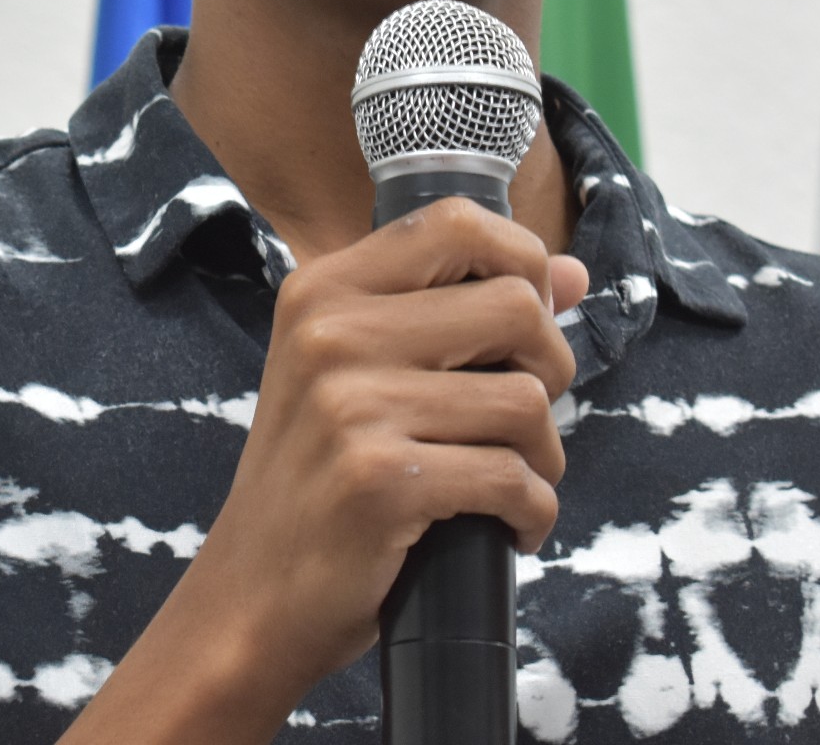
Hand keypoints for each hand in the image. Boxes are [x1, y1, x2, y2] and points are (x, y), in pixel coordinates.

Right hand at [62, 198, 591, 744]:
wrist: (251, 596)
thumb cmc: (317, 481)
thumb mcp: (359, 374)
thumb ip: (457, 312)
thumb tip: (569, 273)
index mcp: (321, 290)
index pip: (457, 222)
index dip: (521, 261)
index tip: (525, 322)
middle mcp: (330, 332)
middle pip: (516, 306)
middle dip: (550, 368)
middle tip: (523, 419)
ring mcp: (351, 405)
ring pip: (527, 400)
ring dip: (544, 455)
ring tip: (511, 482)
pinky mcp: (381, 479)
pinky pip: (514, 478)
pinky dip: (531, 512)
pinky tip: (506, 528)